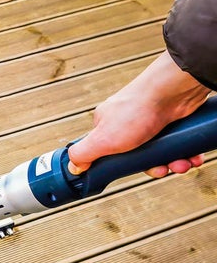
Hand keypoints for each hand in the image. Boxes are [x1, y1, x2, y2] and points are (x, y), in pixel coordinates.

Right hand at [68, 51, 210, 177]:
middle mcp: (129, 122)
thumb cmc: (137, 111)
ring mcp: (152, 121)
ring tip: (181, 164)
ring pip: (160, 151)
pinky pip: (177, 143)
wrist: (173, 91)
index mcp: (107, 125)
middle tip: (162, 170)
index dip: (122, 166)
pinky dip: (184, 152)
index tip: (132, 171)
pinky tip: (190, 156)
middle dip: (153, 167)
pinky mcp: (173, 120)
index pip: (109, 153)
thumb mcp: (102, 139)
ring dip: (172, 162)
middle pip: (138, 155)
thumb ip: (84, 153)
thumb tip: (73, 166)